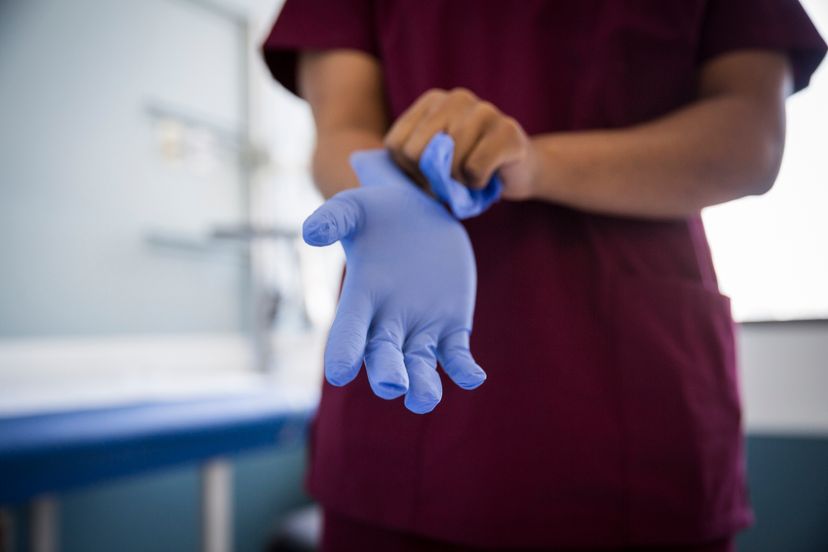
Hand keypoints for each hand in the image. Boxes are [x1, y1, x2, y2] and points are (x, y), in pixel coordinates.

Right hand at [302, 150, 486, 413]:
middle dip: (387, 373)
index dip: (343, 351)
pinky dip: (465, 370)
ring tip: (425, 399)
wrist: (423, 213)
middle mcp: (387, 321)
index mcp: (361, 298)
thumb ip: (332, 218)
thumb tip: (310, 234)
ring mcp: (421, 327)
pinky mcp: (452, 326)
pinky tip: (474, 377)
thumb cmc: (378, 211)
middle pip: (384, 357)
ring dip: (422, 385)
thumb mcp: (354, 207)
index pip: (348, 331)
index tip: (339, 373)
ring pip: (419, 366)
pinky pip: (457, 356)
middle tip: (393, 385)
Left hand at [384, 87, 536, 199]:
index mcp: (432, 101)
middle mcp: (457, 98)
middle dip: (431, 178)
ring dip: (458, 182)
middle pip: (416, 153)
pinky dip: (477, 184)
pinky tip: (489, 175)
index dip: (410, 171)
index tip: (432, 172)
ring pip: (447, 162)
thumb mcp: (430, 164)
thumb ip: (410, 165)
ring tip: (472, 174)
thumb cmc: (466, 170)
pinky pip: (474, 169)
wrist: (518, 172)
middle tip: (452, 179)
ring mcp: (485, 110)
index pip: (396, 144)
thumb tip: (407, 175)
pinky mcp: (508, 131)